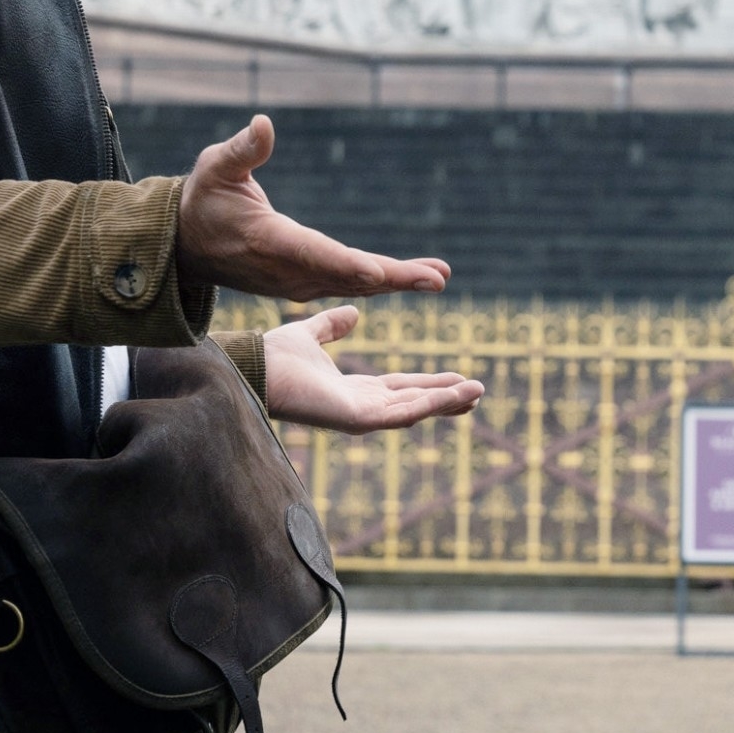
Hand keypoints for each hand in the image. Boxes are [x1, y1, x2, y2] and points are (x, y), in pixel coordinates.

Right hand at [175, 117, 452, 300]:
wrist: (185, 245)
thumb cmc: (203, 198)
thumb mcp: (215, 166)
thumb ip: (242, 149)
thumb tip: (264, 123)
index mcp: (269, 241)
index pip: (314, 254)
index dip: (347, 264)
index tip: (380, 273)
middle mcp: (287, 271)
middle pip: (347, 276)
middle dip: (394, 277)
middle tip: (437, 278)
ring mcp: (295, 283)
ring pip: (353, 285)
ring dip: (396, 281)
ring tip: (438, 275)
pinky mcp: (302, 284)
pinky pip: (347, 285)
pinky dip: (379, 282)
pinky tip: (410, 277)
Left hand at [260, 307, 483, 432]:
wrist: (256, 365)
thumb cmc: (274, 357)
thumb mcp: (310, 334)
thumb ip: (330, 326)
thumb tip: (352, 312)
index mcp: (352, 390)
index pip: (399, 388)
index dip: (429, 383)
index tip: (456, 377)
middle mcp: (360, 407)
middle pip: (413, 403)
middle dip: (446, 398)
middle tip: (477, 391)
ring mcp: (360, 416)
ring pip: (414, 411)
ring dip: (446, 402)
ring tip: (477, 392)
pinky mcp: (357, 419)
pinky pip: (403, 414)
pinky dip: (432, 404)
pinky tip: (456, 394)